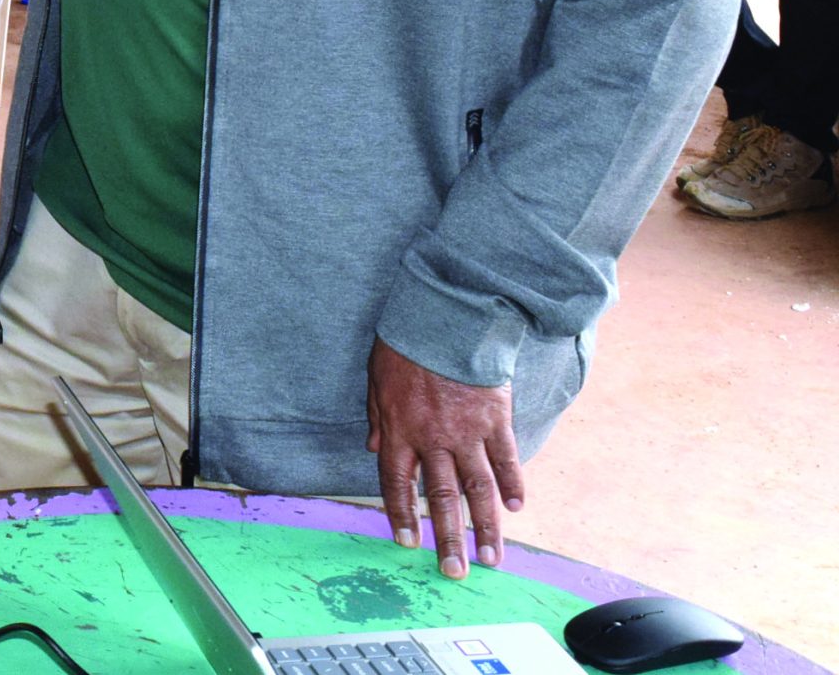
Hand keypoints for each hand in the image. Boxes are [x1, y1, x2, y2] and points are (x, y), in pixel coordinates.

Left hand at [366, 339, 524, 578]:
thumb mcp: (376, 379)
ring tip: (490, 558)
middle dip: (446, 539)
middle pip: (441, 498)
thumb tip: (373, 449)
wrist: (444, 317)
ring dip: (484, 527)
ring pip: (477, 489)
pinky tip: (515, 509)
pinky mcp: (495, 420)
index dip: (401, 516)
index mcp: (399, 430)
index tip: (407, 543)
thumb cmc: (406, 345)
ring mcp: (466, 432)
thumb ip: (377, 418)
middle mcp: (432, 439)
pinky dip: (512, 485)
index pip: (398, 484)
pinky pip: (505, 460)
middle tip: (453, 572)